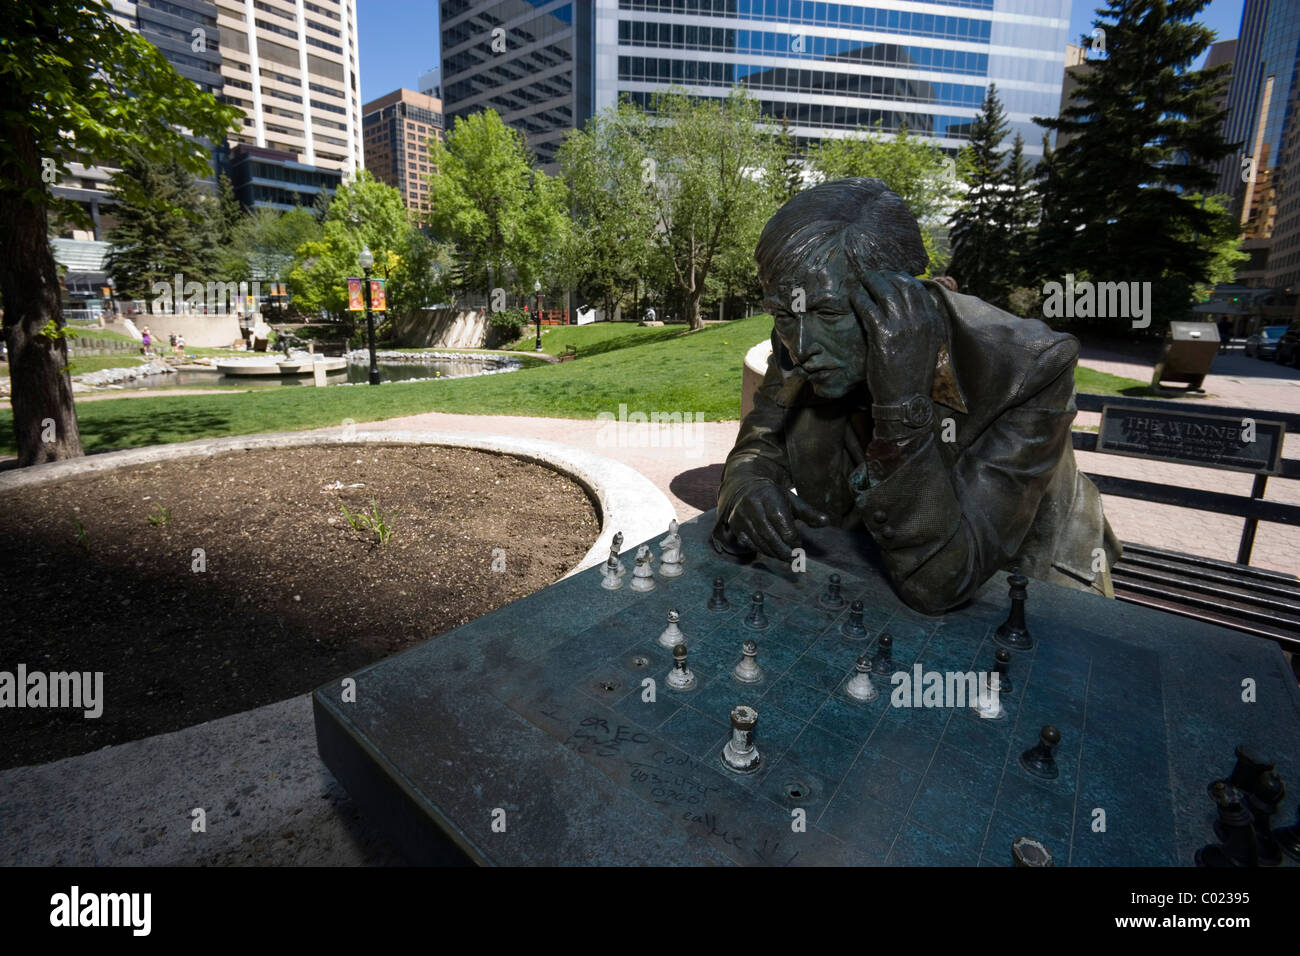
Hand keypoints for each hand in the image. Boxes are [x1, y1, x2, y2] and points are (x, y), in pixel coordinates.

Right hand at [726, 481, 829, 559]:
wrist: (745, 488)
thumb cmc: (773, 497)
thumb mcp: (791, 500)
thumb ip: (808, 512)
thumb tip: (826, 522)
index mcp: (769, 497)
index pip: (782, 523)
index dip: (793, 538)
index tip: (799, 545)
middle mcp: (753, 506)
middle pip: (770, 535)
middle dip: (784, 550)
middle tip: (794, 559)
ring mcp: (742, 517)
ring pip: (759, 541)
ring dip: (774, 553)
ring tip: (785, 558)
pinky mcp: (735, 526)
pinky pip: (749, 544)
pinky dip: (762, 551)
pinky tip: (771, 552)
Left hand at [849, 272, 941, 406]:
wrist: (906, 399)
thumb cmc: (913, 374)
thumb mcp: (926, 344)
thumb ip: (921, 324)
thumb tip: (907, 306)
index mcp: (933, 321)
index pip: (918, 289)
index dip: (902, 279)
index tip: (891, 276)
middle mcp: (920, 320)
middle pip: (902, 285)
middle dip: (886, 276)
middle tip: (873, 275)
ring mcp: (902, 326)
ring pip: (885, 292)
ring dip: (871, 282)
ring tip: (862, 281)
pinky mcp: (883, 334)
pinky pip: (868, 308)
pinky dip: (860, 299)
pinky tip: (854, 297)